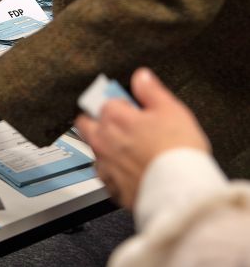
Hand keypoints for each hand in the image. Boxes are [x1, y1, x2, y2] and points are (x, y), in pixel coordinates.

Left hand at [75, 68, 209, 209]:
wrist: (180, 189)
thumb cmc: (177, 151)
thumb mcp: (172, 110)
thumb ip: (151, 90)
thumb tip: (141, 77)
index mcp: (115, 117)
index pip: (105, 102)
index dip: (121, 104)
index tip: (131, 108)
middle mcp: (103, 140)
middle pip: (87, 124)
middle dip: (98, 121)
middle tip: (121, 124)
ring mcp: (104, 164)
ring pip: (94, 150)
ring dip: (105, 147)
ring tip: (130, 150)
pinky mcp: (110, 186)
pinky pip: (104, 174)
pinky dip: (113, 171)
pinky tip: (130, 171)